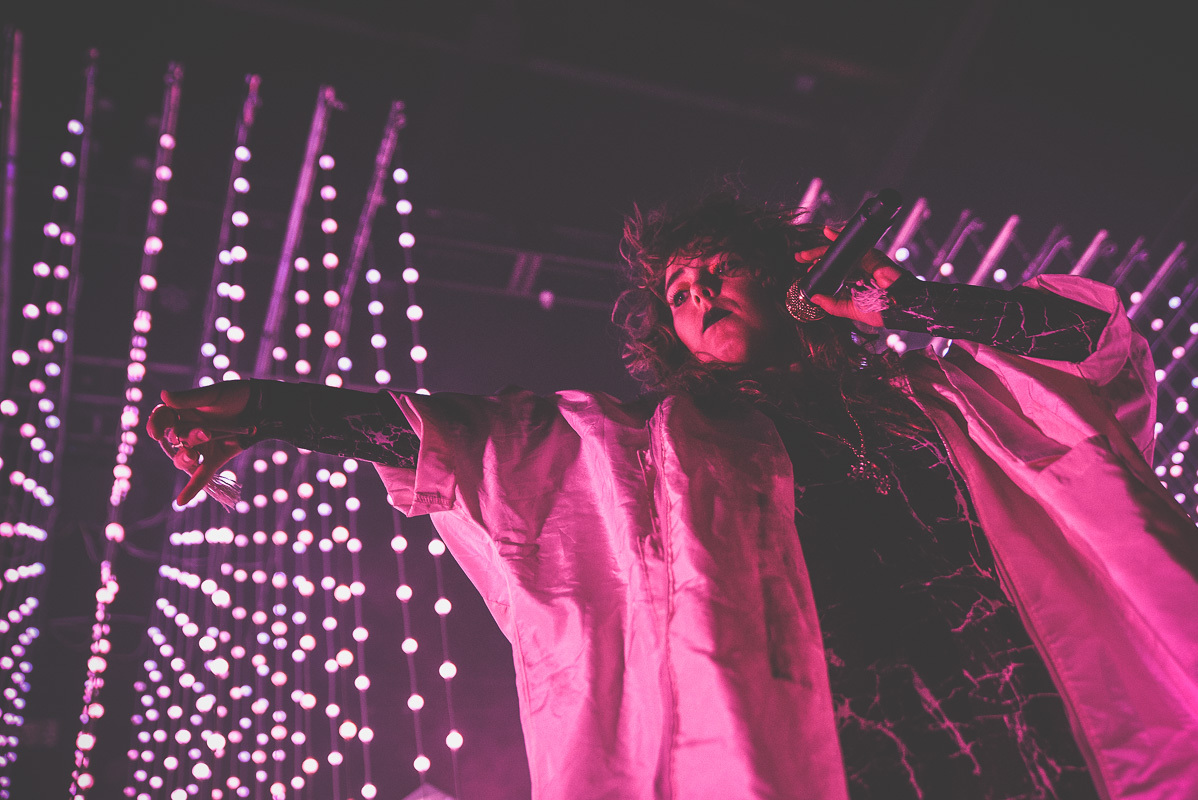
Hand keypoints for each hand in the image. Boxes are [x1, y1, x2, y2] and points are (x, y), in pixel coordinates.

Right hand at [146, 381, 252, 504]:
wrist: (262, 408)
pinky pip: (200, 476)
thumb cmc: (236, 397)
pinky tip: (181, 502)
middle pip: (174, 440)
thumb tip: (163, 395)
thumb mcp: (213, 395)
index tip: (157, 431)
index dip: (156, 425)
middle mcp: (188, 431)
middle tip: (206, 432)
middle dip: (187, 437)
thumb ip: (189, 398)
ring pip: (183, 459)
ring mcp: (201, 447)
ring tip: (195, 453)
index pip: (162, 419)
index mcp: (183, 412)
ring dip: (185, 458)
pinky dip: (191, 489)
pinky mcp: (215, 459)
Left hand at [794, 225, 904, 326]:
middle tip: (799, 257)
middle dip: (814, 257)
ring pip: (839, 251)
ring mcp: (862, 262)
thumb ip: (832, 305)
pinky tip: (828, 233)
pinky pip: (854, 243)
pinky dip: (840, 237)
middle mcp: (855, 271)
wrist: (900, 307)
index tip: (805, 272)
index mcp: (851, 284)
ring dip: (821, 249)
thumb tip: (813, 298)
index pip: (831, 273)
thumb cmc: (881, 310)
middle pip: (831, 261)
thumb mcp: (850, 310)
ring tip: (806, 253)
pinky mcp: (871, 255)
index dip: (818, 270)